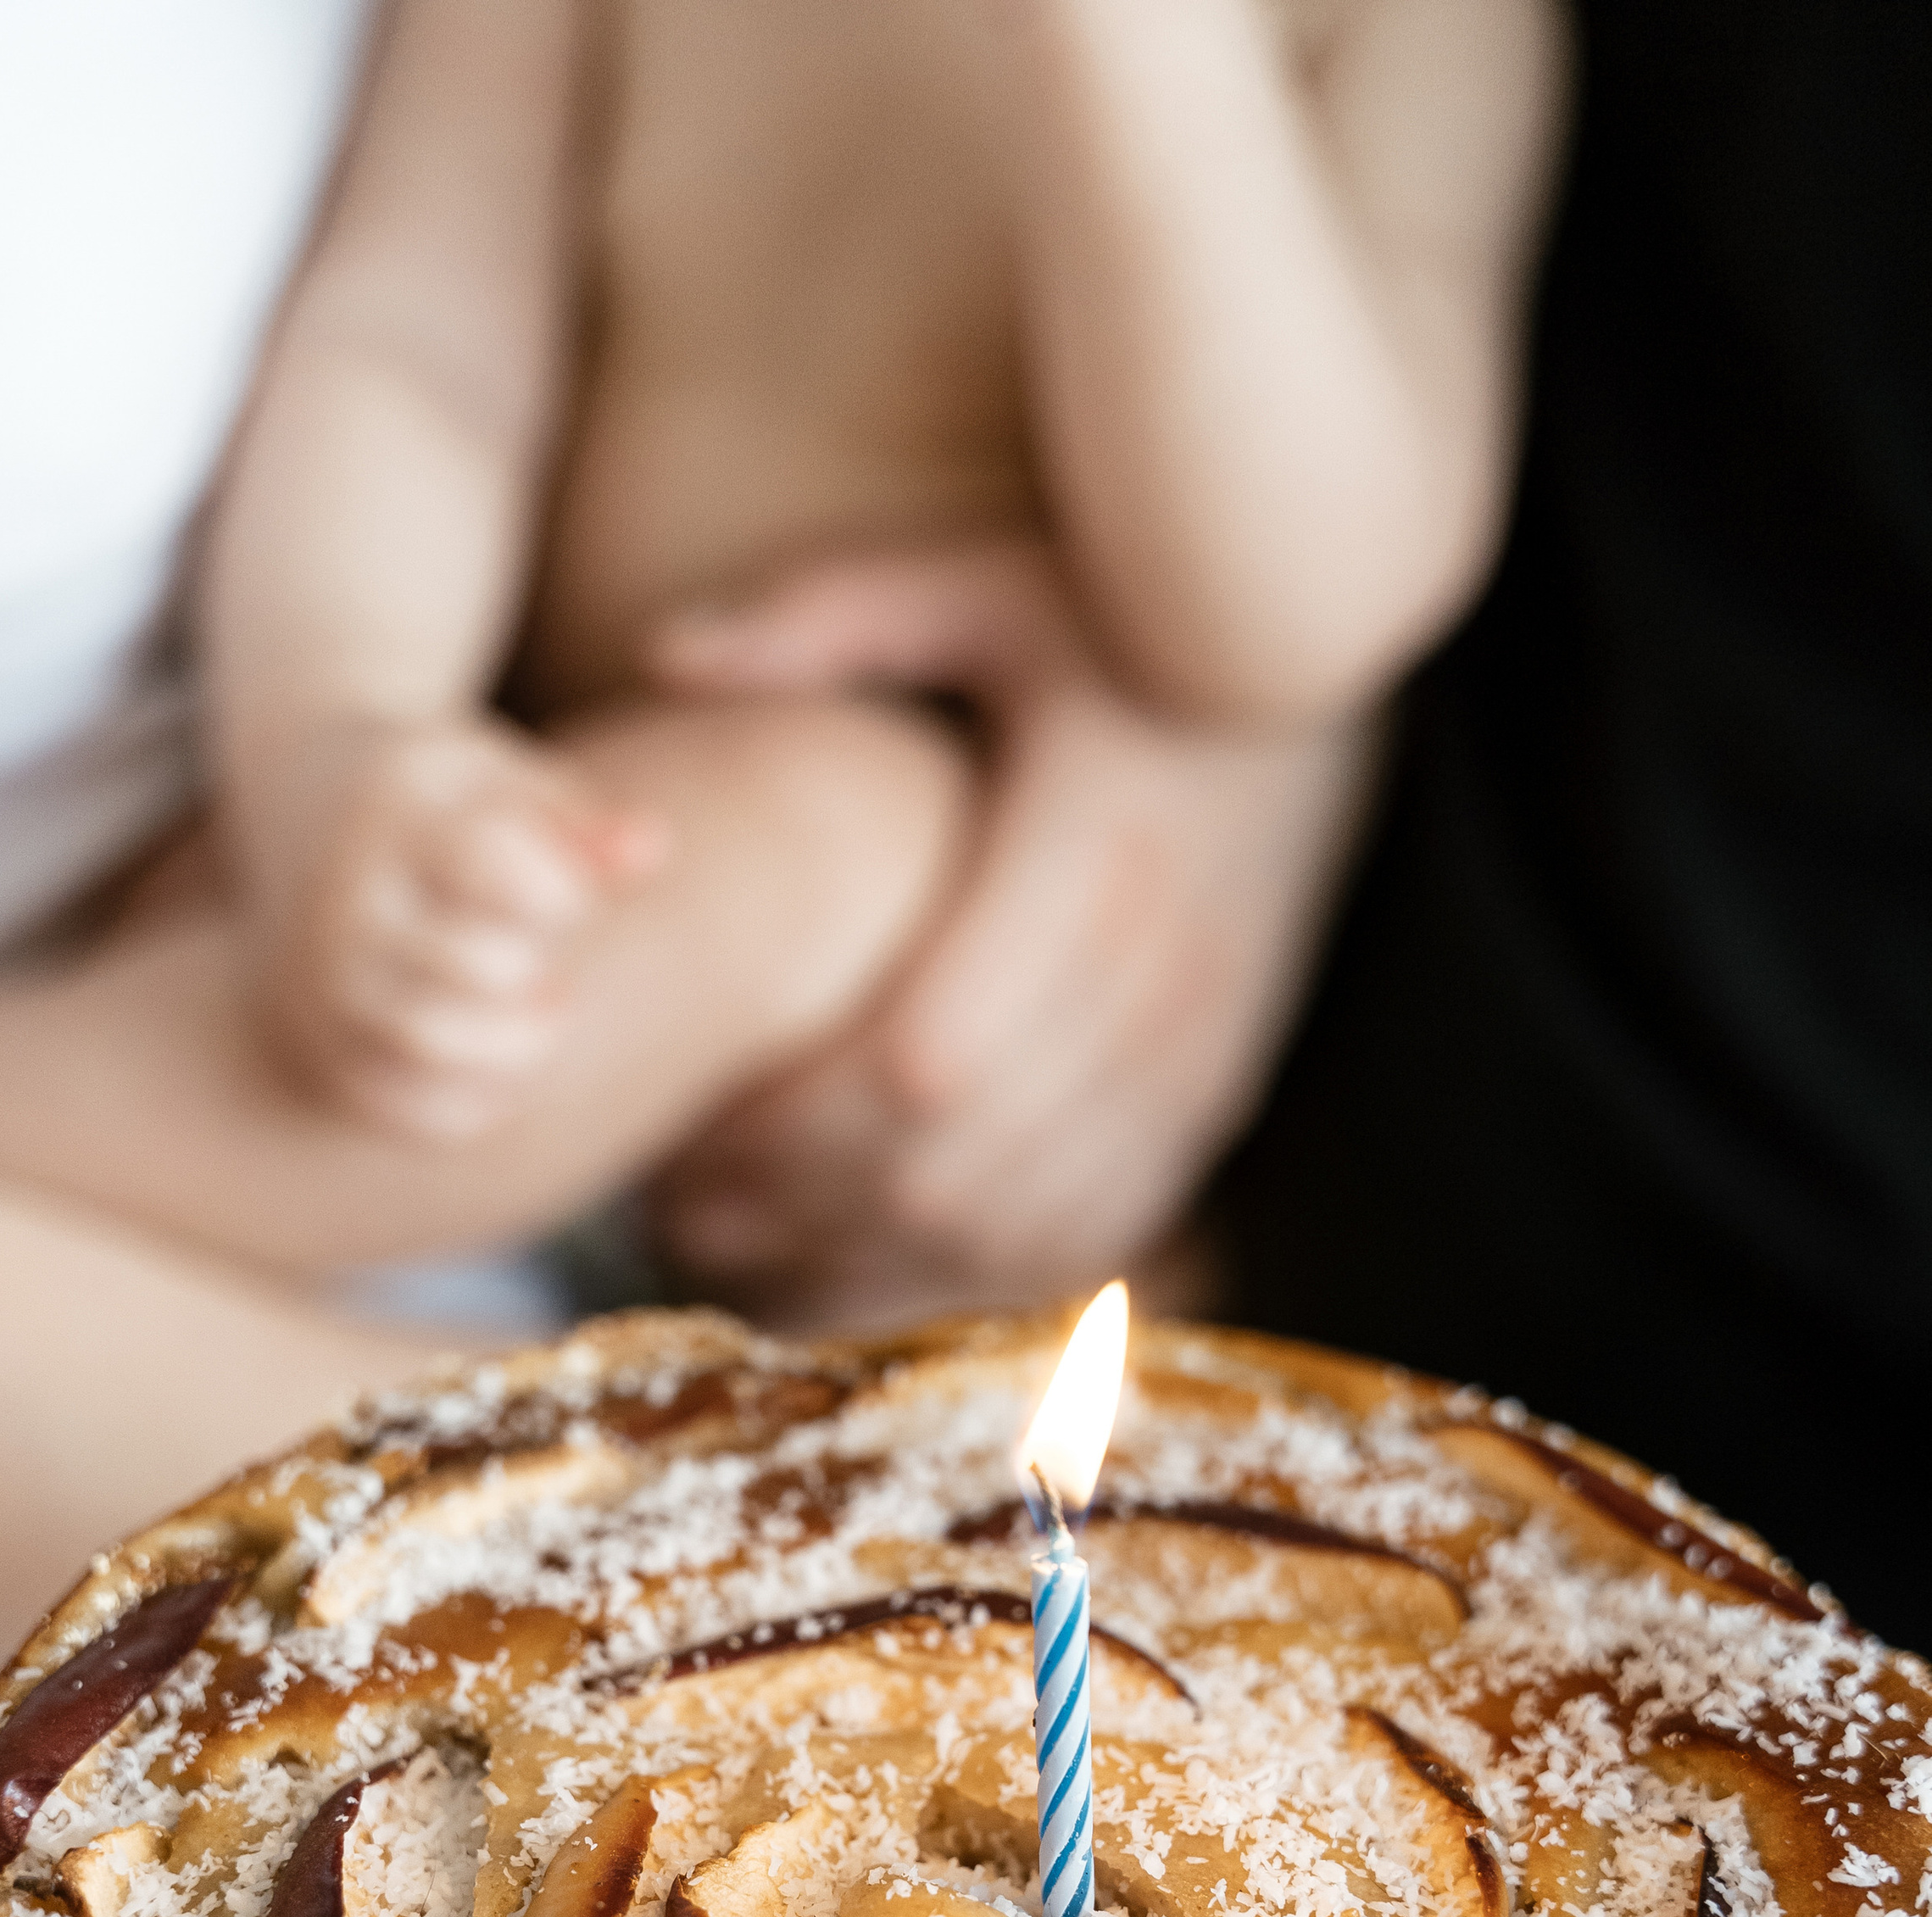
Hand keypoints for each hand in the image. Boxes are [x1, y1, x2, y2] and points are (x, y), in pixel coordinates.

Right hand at [254, 717, 667, 1142]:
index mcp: (397, 813)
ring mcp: (323, 981)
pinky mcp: (325, 1052)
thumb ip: (585, 826)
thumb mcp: (511, 789)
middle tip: (544, 963)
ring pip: (433, 1044)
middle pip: (479, 965)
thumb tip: (649, 853)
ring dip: (521, 1045)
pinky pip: (409, 1107)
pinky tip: (502, 1064)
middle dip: (538, 971)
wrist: (311, 826)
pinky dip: (479, 1102)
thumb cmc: (450, 810)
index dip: (563, 894)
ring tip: (540, 1017)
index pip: (492, 866)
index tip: (566, 896)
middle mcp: (343, 899)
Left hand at [641, 538, 1377, 1326]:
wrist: (1312, 685)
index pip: (928, 1058)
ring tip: (749, 1235)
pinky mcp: (1212, 1106)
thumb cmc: (1119, 625)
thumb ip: (828, 616)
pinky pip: (1087, 1239)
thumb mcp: (985, 586)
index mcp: (1095, 850)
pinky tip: (865, 1243)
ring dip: (875, 1252)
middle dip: (806, 1203)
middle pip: (958, 1166)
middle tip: (684, 1199)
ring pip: (1016, 1228)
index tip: (696, 1114)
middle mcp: (1164, 974)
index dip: (800, 1119)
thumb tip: (665, 656)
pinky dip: (970, 1268)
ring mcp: (1200, 1057)